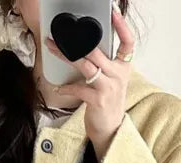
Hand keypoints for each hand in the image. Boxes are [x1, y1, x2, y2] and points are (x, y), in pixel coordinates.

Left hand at [44, 7, 134, 160]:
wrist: (110, 130)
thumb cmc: (107, 104)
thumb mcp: (111, 81)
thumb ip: (104, 65)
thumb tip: (85, 49)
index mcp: (123, 68)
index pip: (128, 43)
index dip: (122, 27)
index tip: (113, 13)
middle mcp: (118, 75)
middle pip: (97, 51)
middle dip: (76, 41)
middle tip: (59, 35)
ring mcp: (109, 88)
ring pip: (86, 65)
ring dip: (66, 56)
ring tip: (52, 49)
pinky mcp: (98, 100)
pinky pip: (79, 88)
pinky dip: (66, 87)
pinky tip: (58, 88)